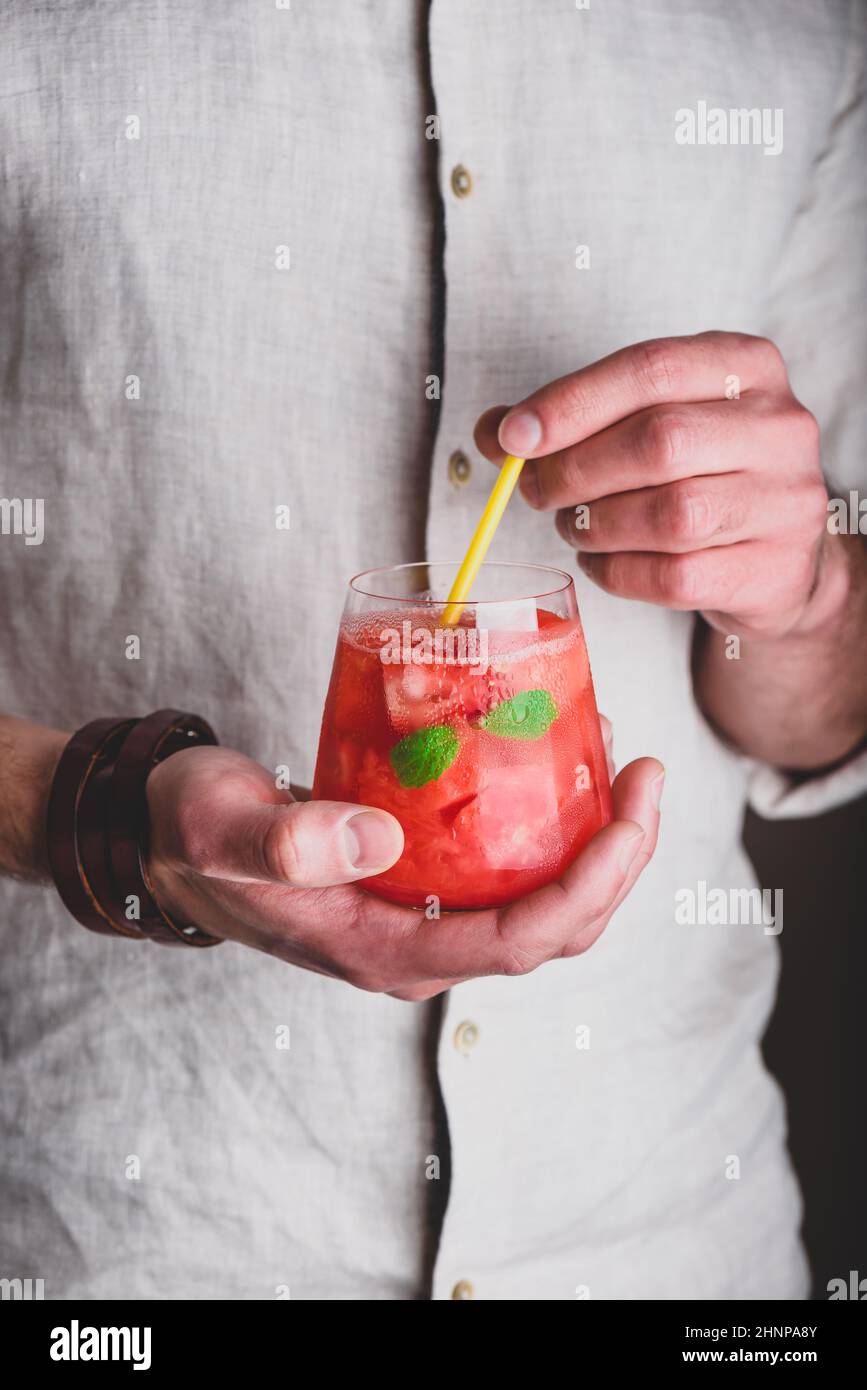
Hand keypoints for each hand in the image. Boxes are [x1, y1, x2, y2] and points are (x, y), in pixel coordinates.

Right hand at [146, 741, 661, 999]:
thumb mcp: (226, 829)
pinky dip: (552, 828)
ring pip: (542, 903)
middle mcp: (419, 946)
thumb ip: (289, 841)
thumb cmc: (195, 832)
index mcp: (385, 952)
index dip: (591, 886)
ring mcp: (423, 918)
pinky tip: (560, 766)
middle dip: (618, 862)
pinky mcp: (422, 881)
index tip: (631, 815)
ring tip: (621, 767)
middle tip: (645, 776)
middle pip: (553, 929)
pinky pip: (510, 869)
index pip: (519, 941)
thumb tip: (378, 839)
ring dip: (597, 846)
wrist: (168, 836)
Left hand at [475, 332, 832, 639]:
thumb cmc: (702, 475)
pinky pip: (674, 577)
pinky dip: (617, 571)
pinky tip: (600, 561)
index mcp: (746, 366)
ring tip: (574, 525)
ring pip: (669, 515)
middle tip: (538, 491)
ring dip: (596, 525)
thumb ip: (576, 418)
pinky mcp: (771, 571)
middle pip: (659, 441)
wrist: (778, 558)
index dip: (572, 402)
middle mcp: (779, 428)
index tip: (514, 435)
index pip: (651, 368)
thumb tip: (496, 431)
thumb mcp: (650, 422)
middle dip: (576, 470)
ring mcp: (784, 502)